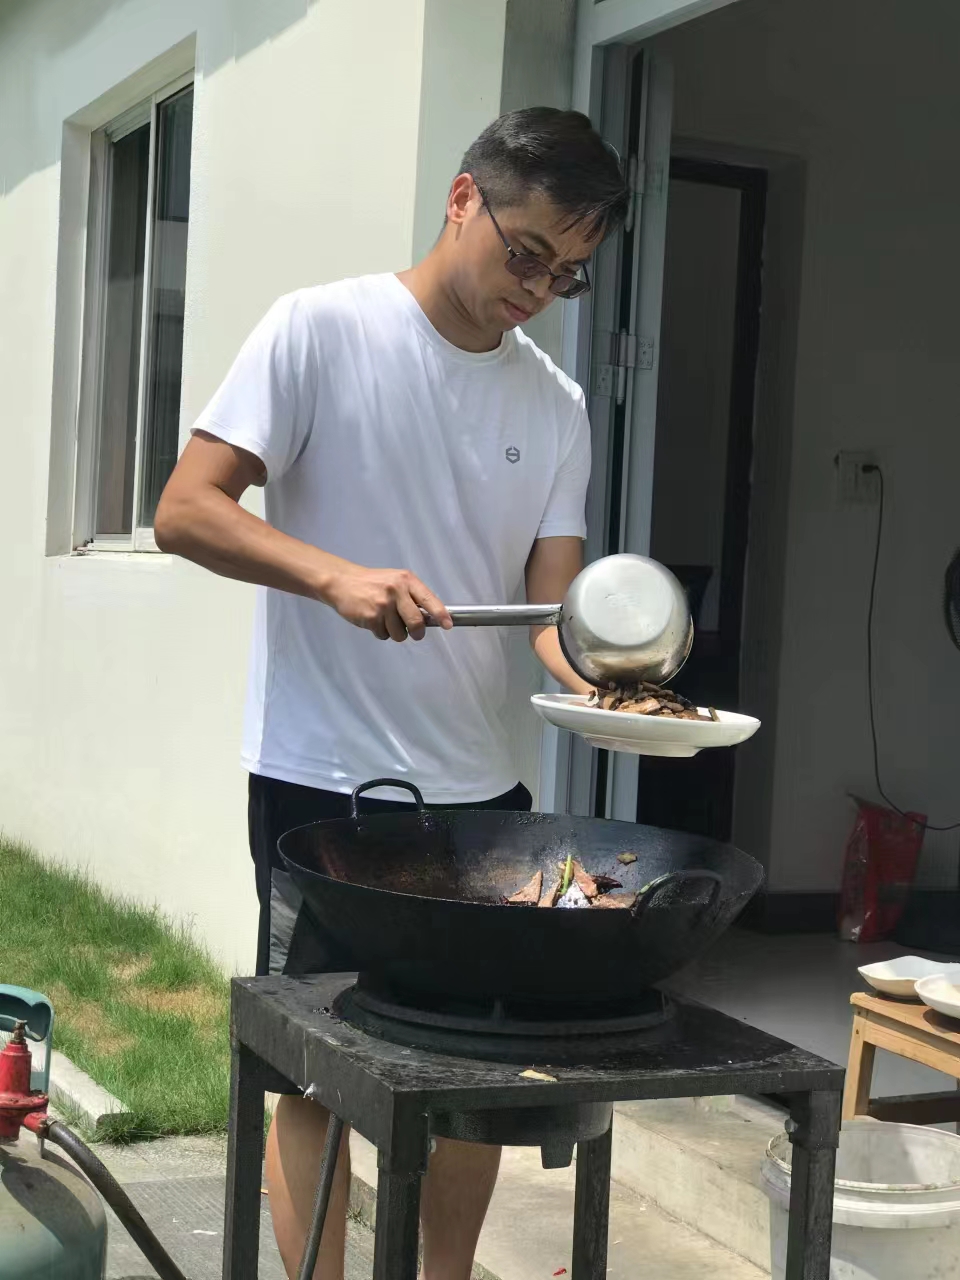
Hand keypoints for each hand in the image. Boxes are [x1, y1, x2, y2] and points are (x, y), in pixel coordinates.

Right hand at [323, 564, 452, 641]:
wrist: (342, 582)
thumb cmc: (372, 583)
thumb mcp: (396, 581)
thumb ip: (412, 596)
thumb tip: (430, 618)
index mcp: (407, 580)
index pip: (429, 599)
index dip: (441, 614)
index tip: (448, 625)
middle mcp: (396, 590)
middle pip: (416, 622)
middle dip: (417, 633)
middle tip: (415, 633)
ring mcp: (383, 604)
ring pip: (400, 634)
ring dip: (394, 632)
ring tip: (385, 619)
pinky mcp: (371, 617)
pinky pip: (384, 635)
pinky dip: (380, 632)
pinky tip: (373, 619)